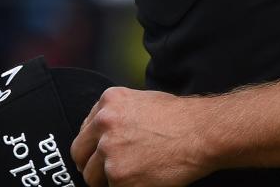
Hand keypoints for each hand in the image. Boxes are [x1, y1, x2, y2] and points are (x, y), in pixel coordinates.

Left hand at [70, 88, 210, 186]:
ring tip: (132, 171)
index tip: (103, 150)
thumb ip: (118, 113)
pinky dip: (124, 186)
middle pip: (79, 153)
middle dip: (92, 163)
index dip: (94, 143)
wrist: (200, 133)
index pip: (85, 129)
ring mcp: (109, 151)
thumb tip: (102, 133)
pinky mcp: (118, 177)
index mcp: (109, 101)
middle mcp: (104, 123)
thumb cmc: (179, 117)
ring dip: (107, 178)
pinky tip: (142, 177)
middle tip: (109, 168)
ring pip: (91, 177)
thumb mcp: (144, 100)